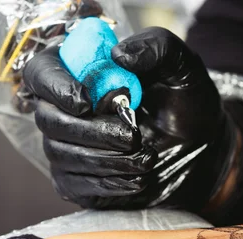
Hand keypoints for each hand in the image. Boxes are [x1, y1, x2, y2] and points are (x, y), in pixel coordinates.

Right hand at [23, 28, 235, 209]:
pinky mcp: (78, 181)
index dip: (57, 87)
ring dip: (108, 160)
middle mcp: (64, 108)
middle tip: (132, 136)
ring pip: (63, 155)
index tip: (87, 102)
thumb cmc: (185, 101)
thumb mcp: (180, 66)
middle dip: (93, 132)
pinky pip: (76, 186)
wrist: (201, 147)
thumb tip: (119, 55)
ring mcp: (67, 146)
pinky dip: (108, 184)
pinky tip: (137, 178)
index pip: (41, 73)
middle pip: (49, 120)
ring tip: (147, 158)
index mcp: (80, 71)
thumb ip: (155, 48)